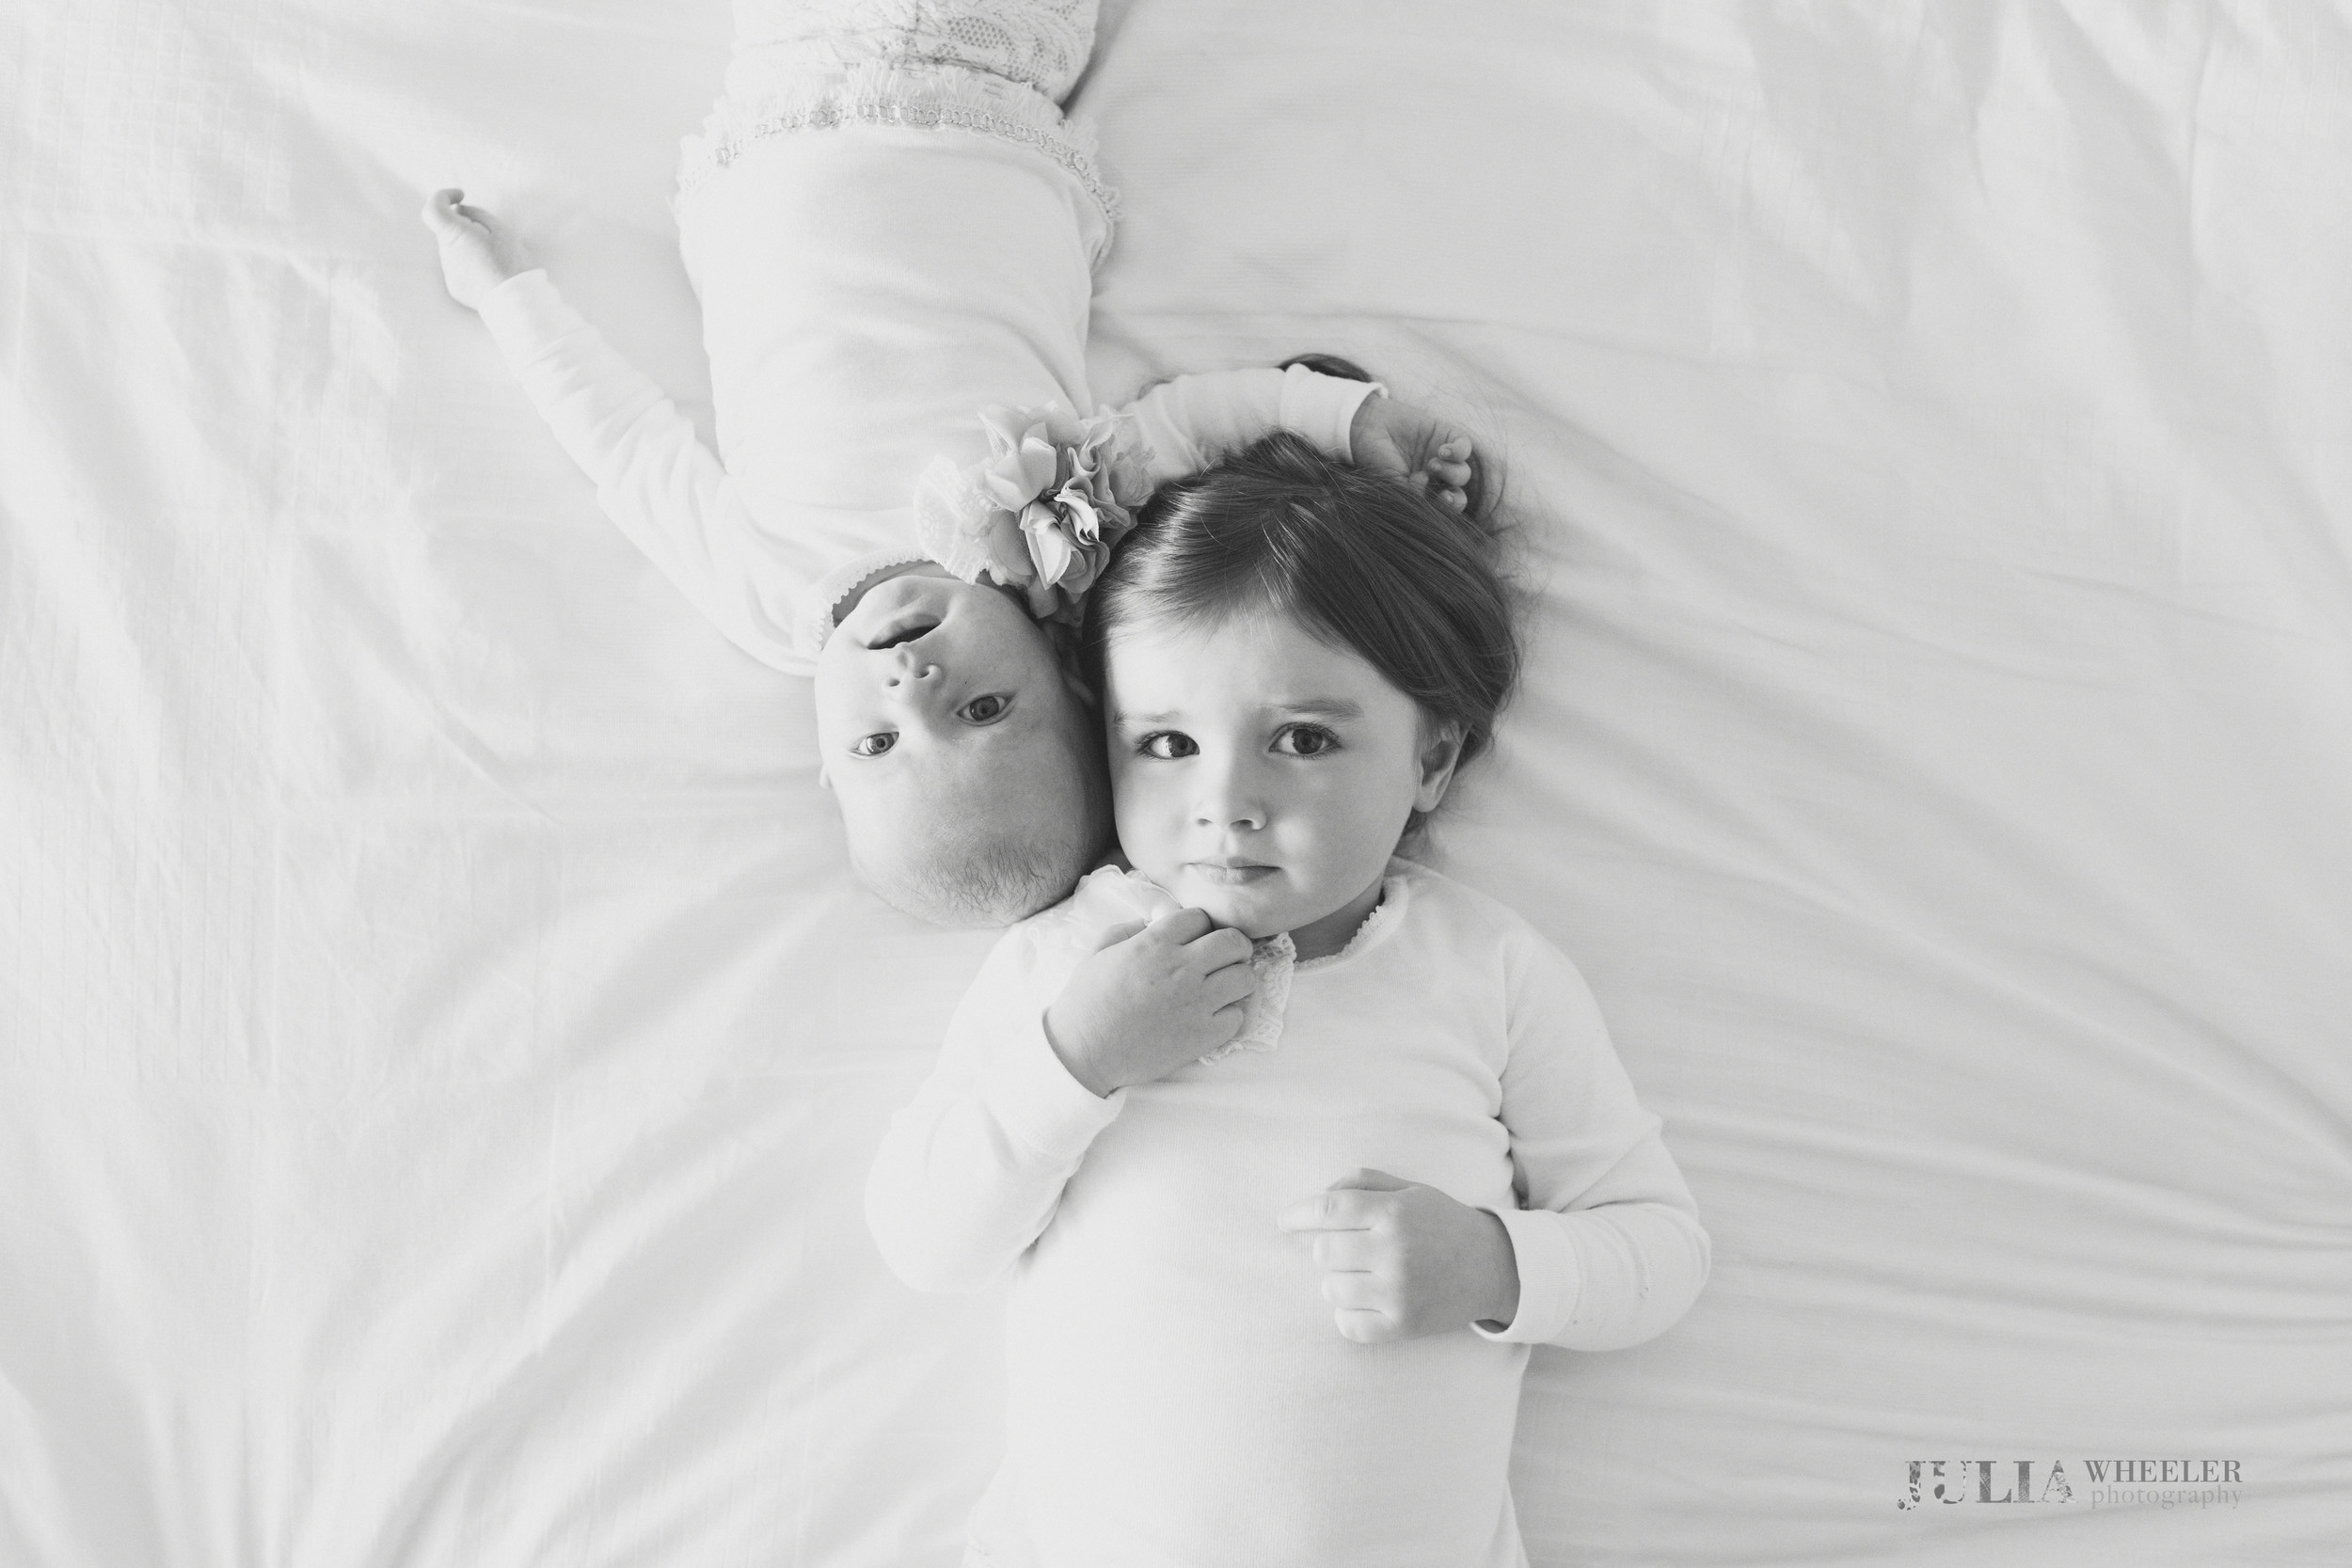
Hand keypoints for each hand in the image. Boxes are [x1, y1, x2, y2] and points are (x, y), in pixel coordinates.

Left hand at [420, 188, 534, 310]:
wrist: (513, 300)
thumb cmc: (509, 263)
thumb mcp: (499, 229)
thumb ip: (476, 214)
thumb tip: (461, 211)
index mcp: (454, 235)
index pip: (433, 208)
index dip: (443, 197)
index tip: (460, 197)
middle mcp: (445, 253)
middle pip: (447, 230)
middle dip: (463, 226)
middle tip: (488, 234)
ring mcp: (448, 271)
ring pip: (453, 249)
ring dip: (467, 246)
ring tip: (491, 258)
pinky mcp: (453, 287)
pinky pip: (457, 268)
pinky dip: (469, 264)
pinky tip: (487, 272)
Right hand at [1043, 908, 1255, 1097]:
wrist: (1083, 1053)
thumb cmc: (1086, 1002)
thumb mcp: (1098, 953)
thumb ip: (1127, 930)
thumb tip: (1151, 920)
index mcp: (1154, 944)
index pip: (1200, 917)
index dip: (1200, 926)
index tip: (1196, 939)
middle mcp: (1181, 968)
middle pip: (1233, 941)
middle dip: (1234, 946)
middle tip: (1226, 959)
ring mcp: (1196, 1002)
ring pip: (1245, 977)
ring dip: (1238, 980)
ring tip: (1225, 988)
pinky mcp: (1203, 1035)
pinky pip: (1237, 1016)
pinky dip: (1230, 1016)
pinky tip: (1214, 1018)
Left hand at [1276, 1168, 1519, 1343]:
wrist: (1494, 1268)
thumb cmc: (1443, 1223)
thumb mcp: (1410, 1190)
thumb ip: (1363, 1181)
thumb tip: (1319, 1193)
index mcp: (1395, 1212)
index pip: (1329, 1209)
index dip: (1298, 1214)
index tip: (1283, 1221)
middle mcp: (1395, 1251)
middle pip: (1323, 1250)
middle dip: (1329, 1247)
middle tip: (1350, 1248)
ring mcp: (1398, 1292)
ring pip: (1330, 1288)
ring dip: (1338, 1280)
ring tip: (1364, 1274)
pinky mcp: (1402, 1325)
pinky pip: (1346, 1325)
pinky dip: (1348, 1314)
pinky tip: (1367, 1300)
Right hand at [1349, 395, 1479, 512]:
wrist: (1367, 427)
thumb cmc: (1375, 458)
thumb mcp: (1392, 483)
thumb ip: (1413, 496)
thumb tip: (1432, 506)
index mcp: (1423, 493)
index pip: (1444, 509)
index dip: (1446, 510)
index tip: (1436, 503)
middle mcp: (1435, 478)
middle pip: (1458, 494)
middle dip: (1455, 498)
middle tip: (1444, 494)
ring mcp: (1442, 457)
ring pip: (1463, 473)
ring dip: (1450, 473)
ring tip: (1432, 464)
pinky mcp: (1446, 435)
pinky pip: (1464, 447)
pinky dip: (1458, 452)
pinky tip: (1443, 451)